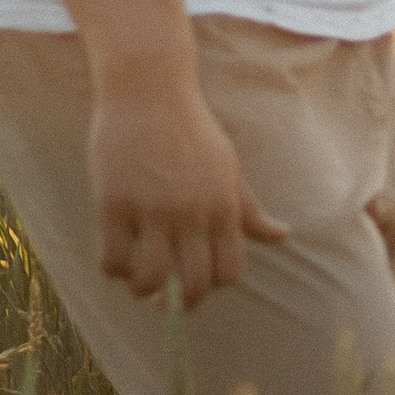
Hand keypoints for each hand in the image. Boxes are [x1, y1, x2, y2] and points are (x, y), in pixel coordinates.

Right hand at [89, 67, 288, 306]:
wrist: (150, 91)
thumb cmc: (191, 129)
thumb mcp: (228, 168)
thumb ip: (249, 210)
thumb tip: (282, 237)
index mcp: (224, 206)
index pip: (229, 271)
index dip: (213, 287)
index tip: (196, 283)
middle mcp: (192, 212)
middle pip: (195, 284)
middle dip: (180, 303)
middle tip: (164, 302)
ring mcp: (153, 209)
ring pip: (152, 278)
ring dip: (142, 290)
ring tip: (136, 283)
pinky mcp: (114, 203)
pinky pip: (113, 258)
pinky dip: (113, 270)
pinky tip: (114, 260)